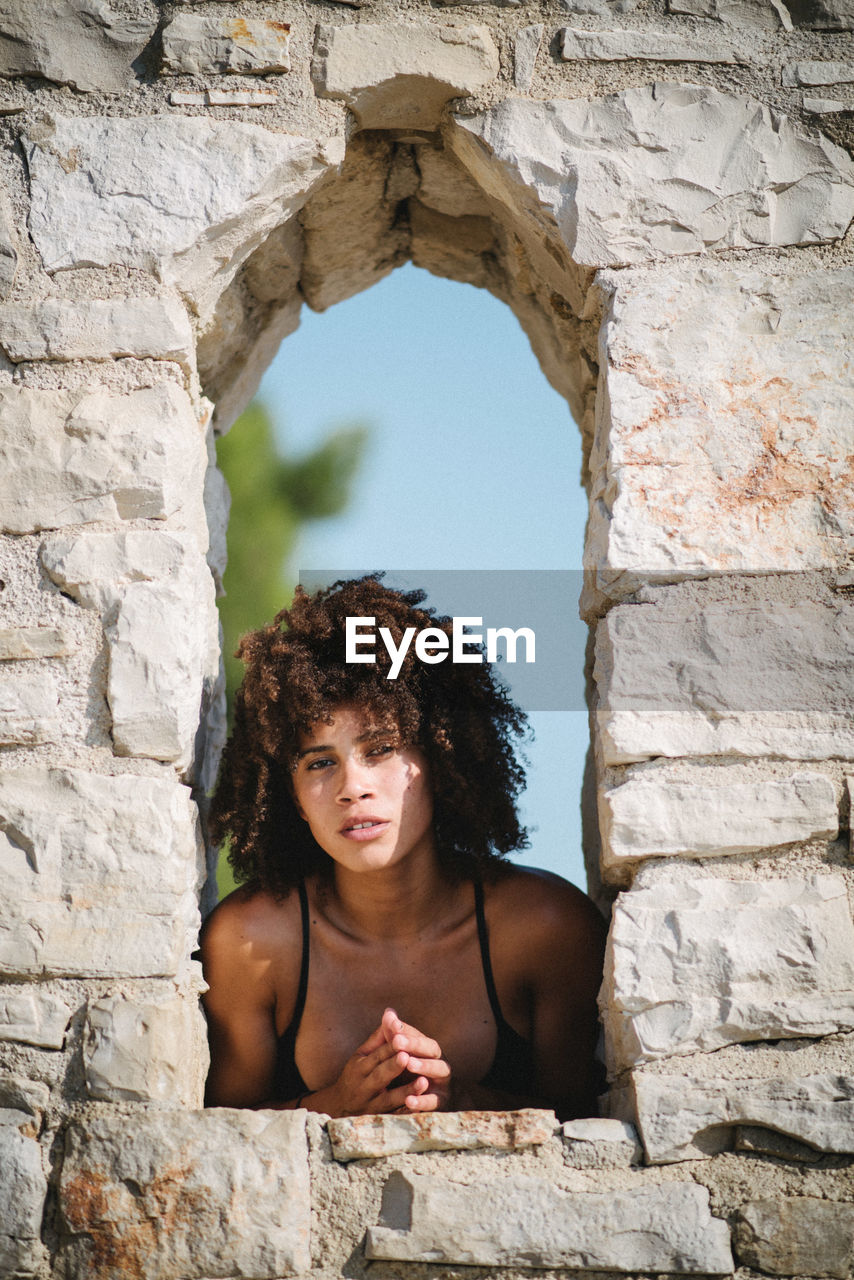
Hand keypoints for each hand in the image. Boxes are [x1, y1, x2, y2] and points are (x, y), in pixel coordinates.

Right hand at [307, 1020, 425, 1117]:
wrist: (339, 1108)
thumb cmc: (356, 1074)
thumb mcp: (362, 1055)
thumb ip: (379, 1036)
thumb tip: (391, 1012)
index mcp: (359, 1067)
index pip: (376, 1056)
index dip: (389, 1048)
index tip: (402, 1040)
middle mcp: (363, 1086)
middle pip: (380, 1076)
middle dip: (394, 1067)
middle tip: (407, 1057)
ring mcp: (371, 1105)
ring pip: (389, 1099)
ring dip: (406, 1091)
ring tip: (424, 1082)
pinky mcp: (380, 1119)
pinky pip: (395, 1117)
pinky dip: (407, 1112)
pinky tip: (421, 1106)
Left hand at [381, 1007, 452, 1112]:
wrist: (428, 1103)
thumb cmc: (411, 1074)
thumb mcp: (402, 1055)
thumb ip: (395, 1035)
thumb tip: (388, 1012)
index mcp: (429, 1050)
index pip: (421, 1037)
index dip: (407, 1033)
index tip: (392, 1027)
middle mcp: (439, 1062)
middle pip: (433, 1050)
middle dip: (416, 1045)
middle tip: (397, 1042)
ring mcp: (443, 1081)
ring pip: (439, 1070)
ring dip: (424, 1066)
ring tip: (409, 1064)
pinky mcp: (441, 1102)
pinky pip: (434, 1101)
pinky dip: (423, 1101)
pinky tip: (409, 1100)